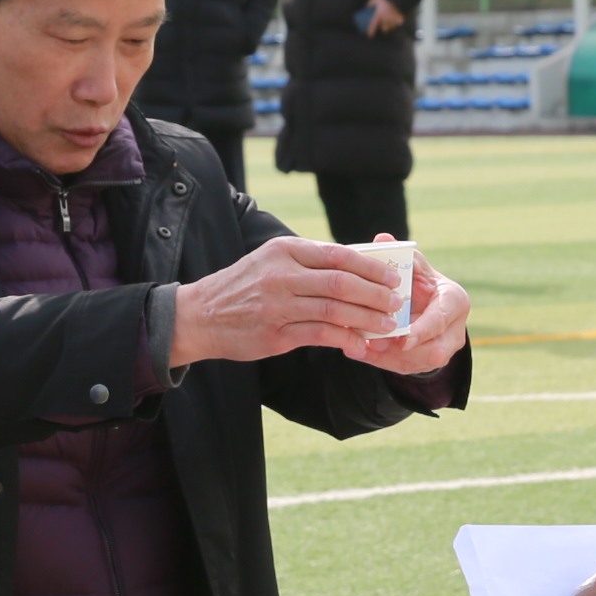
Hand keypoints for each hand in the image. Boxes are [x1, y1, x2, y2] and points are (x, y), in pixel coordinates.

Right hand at [169, 235, 408, 367]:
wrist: (200, 315)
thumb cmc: (244, 286)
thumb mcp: (272, 261)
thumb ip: (309, 262)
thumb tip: (357, 267)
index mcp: (285, 250)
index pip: (338, 255)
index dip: (371, 267)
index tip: (392, 277)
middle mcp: (281, 275)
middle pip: (341, 282)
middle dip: (375, 294)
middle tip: (395, 303)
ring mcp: (277, 306)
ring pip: (334, 310)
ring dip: (366, 318)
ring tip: (386, 325)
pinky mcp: (275, 334)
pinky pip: (320, 335)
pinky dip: (345, 340)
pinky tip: (360, 345)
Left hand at [344, 248, 469, 375]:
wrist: (428, 304)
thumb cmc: (420, 281)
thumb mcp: (414, 266)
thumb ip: (401, 256)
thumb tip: (382, 239)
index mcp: (455, 302)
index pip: (442, 319)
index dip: (424, 330)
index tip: (404, 338)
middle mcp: (455, 330)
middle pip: (434, 350)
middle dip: (402, 351)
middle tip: (373, 344)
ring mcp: (442, 350)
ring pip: (416, 363)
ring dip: (386, 357)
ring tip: (359, 347)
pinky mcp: (425, 363)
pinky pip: (403, 368)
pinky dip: (379, 361)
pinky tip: (357, 352)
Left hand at [361, 0, 405, 36]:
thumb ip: (371, 2)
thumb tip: (366, 7)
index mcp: (379, 15)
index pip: (374, 25)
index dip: (371, 32)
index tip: (369, 36)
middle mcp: (386, 19)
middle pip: (384, 29)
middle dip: (384, 28)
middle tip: (383, 25)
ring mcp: (393, 20)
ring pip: (391, 27)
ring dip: (390, 26)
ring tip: (390, 22)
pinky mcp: (400, 20)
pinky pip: (397, 24)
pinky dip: (397, 23)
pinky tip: (396, 21)